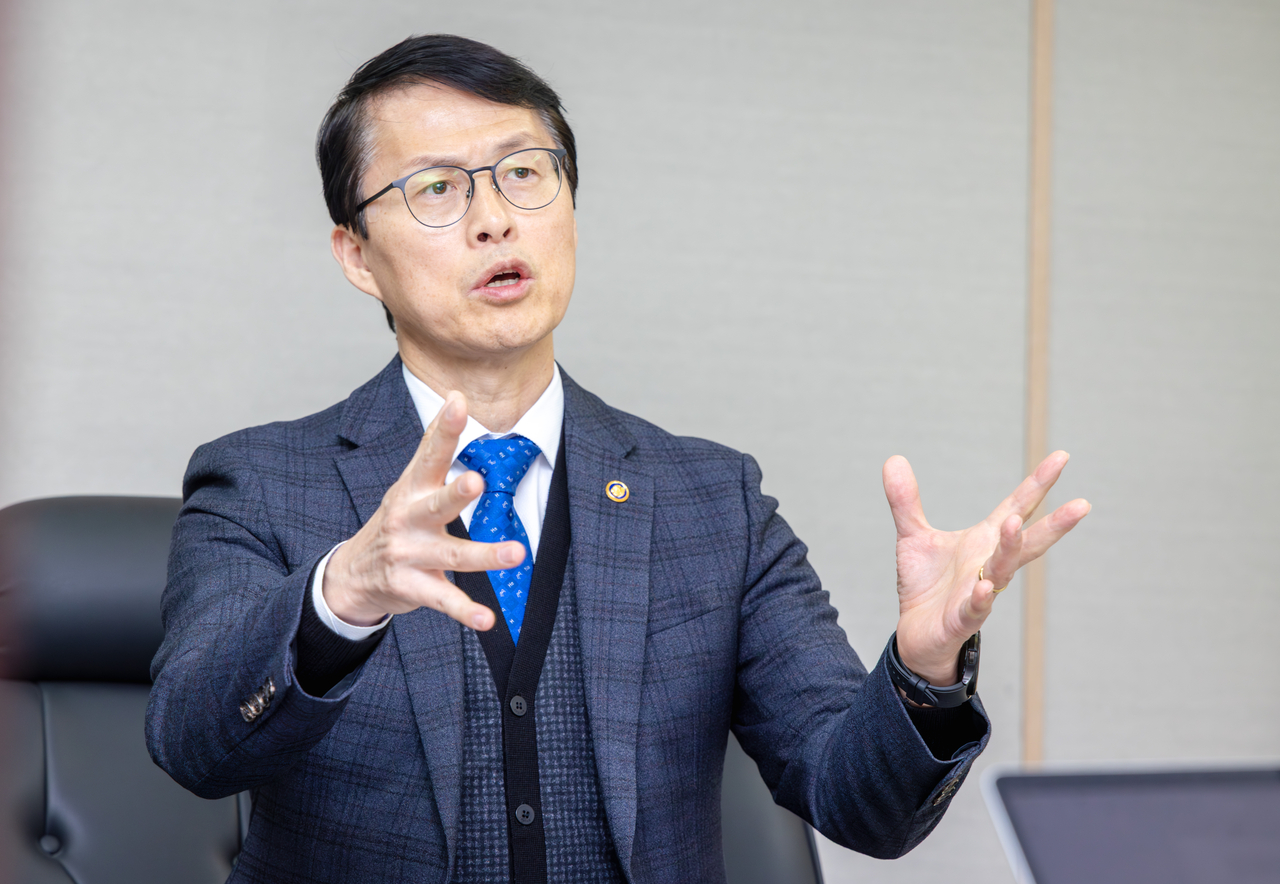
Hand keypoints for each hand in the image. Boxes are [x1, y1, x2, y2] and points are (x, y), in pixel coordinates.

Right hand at [321, 392, 523, 629]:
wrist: (353, 575)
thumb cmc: (396, 520)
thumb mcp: (409, 481)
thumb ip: (435, 443)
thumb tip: (455, 394)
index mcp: (412, 488)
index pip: (430, 453)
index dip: (444, 428)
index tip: (458, 402)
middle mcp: (409, 519)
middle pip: (436, 503)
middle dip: (455, 493)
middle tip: (475, 481)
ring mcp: (409, 555)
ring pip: (451, 555)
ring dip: (484, 555)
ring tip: (515, 553)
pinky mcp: (413, 587)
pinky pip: (444, 600)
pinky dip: (466, 612)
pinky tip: (488, 620)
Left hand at [885, 451, 1089, 684]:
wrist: (916, 633)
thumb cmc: (926, 586)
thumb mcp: (912, 536)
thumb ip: (905, 501)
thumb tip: (894, 459)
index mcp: (984, 541)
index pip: (1017, 507)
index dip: (1038, 484)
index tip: (1062, 457)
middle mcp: (989, 564)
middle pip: (1028, 542)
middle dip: (1054, 525)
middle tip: (1081, 505)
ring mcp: (979, 592)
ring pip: (1003, 570)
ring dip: (1011, 548)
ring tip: (1015, 524)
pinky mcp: (961, 618)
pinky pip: (974, 608)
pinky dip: (980, 598)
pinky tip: (983, 587)